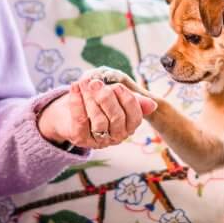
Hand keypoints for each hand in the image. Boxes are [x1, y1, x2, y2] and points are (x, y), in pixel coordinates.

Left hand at [37, 72, 157, 149]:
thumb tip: (153, 105)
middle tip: (96, 82)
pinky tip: (75, 87)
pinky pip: (80, 120)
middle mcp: (116, 137)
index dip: (127, 99)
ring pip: (99, 121)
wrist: (70, 114)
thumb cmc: (99, 104)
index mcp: (129, 127)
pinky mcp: (80, 137)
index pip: (134, 115)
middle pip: (117, 119)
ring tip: (85, 82)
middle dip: (107, 98)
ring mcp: (98, 140)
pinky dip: (77, 101)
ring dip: (91, 98)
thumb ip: (132, 100)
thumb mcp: (116, 99)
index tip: (116, 85)